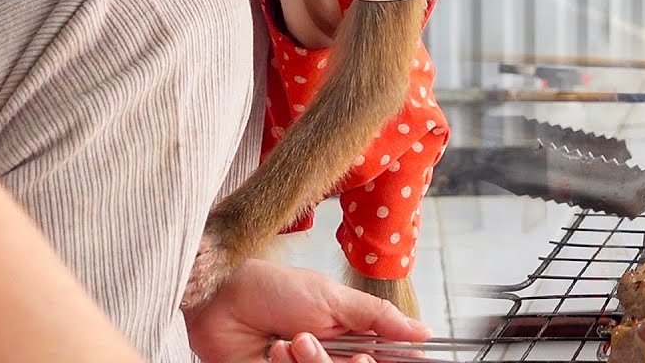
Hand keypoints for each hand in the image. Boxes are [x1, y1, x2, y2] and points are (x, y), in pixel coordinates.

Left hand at [185, 258, 430, 362]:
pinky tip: (273, 351)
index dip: (393, 361)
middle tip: (320, 345)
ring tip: (288, 341)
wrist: (223, 300)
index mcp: (350, 335)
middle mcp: (330, 357)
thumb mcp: (333, 299)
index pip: (383, 358)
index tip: (396, 360)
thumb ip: (377, 317)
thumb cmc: (274, 289)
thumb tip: (422, 331)